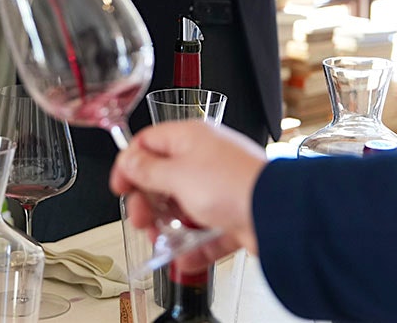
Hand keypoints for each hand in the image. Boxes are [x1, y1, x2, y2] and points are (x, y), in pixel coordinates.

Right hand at [110, 121, 266, 265]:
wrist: (276, 213)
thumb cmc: (232, 184)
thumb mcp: (176, 175)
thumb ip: (147, 170)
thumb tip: (129, 161)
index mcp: (191, 138)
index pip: (149, 142)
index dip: (130, 164)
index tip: (120, 187)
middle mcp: (206, 160)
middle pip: (163, 178)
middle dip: (147, 202)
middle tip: (142, 219)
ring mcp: (221, 189)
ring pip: (184, 208)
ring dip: (168, 227)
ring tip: (163, 240)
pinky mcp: (234, 216)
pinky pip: (207, 232)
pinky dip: (194, 246)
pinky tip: (184, 257)